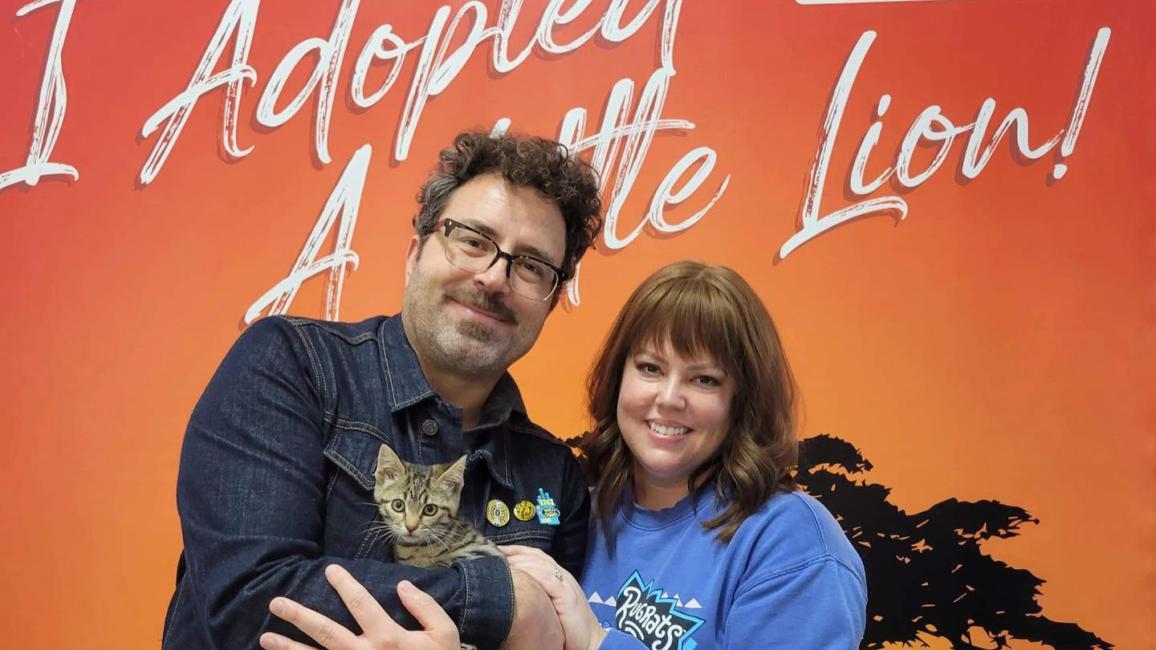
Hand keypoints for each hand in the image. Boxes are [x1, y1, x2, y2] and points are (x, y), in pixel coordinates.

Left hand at [259, 564, 459, 649]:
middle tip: (276, 603)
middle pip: (326, 632)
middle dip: (299, 616)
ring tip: (266, 638)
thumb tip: (403, 585)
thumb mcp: (445, 634)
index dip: (345, 585)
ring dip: (289, 649)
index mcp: (389, 638)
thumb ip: (425, 607)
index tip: (330, 570)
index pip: (361, 604)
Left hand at [501, 546, 605, 649]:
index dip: (517, 550)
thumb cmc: (569, 627)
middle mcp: (563, 576)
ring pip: (541, 564)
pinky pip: (548, 579)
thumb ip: (539, 594)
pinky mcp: (567, 595)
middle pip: (536, 556)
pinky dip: (533, 574)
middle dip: (515, 553)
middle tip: (494, 553)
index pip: (536, 555)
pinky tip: (519, 574)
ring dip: (520, 561)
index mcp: (558, 576)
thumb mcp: (551, 606)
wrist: (591, 643)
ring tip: (502, 563)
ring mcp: (566, 584)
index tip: (497, 550)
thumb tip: (514, 589)